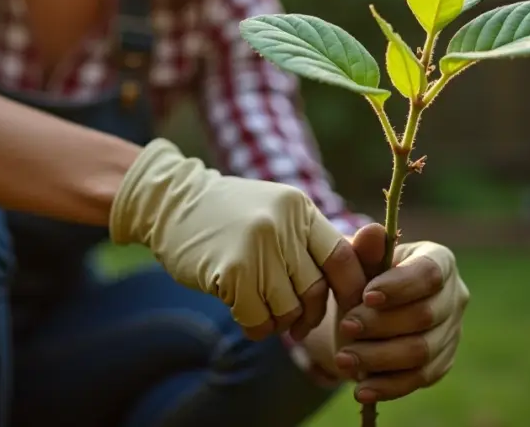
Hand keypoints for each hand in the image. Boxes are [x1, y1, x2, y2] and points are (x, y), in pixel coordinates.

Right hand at [109, 138, 366, 340]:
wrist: (173, 203)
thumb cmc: (232, 216)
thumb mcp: (277, 212)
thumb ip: (310, 241)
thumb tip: (356, 284)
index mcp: (300, 209)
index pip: (343, 257)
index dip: (351, 290)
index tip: (347, 309)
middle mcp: (282, 225)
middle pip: (316, 290)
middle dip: (309, 314)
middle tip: (296, 321)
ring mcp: (256, 247)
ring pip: (288, 309)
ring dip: (277, 321)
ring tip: (261, 308)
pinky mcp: (231, 271)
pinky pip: (259, 320)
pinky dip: (255, 326)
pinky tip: (242, 311)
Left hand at [334, 223, 468, 402]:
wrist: (367, 306)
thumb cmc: (365, 274)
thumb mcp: (359, 258)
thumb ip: (364, 249)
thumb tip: (371, 232)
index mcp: (439, 260)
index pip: (429, 273)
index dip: (400, 286)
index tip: (366, 296)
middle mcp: (454, 295)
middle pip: (425, 315)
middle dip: (381, 324)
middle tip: (345, 326)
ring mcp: (452, 331)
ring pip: (422, 351)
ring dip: (379, 357)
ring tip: (344, 359)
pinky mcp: (442, 361)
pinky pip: (419, 378)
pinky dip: (389, 386)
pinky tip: (361, 388)